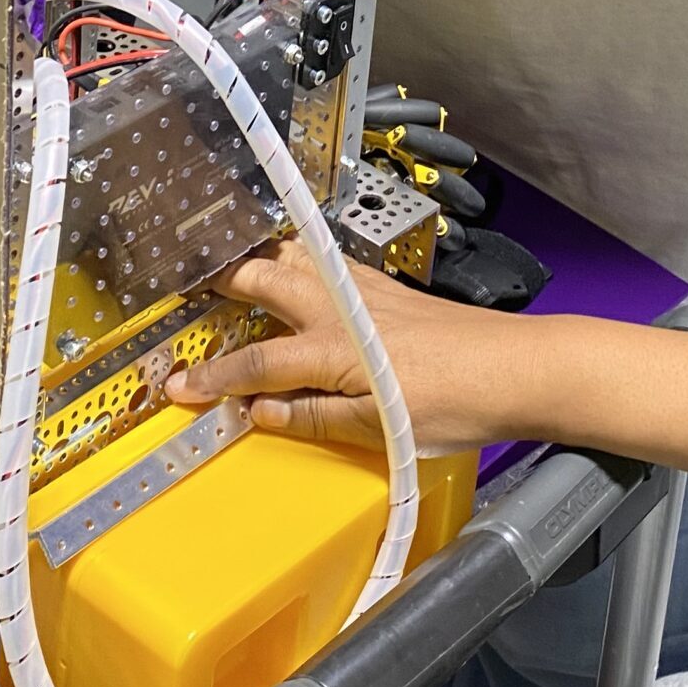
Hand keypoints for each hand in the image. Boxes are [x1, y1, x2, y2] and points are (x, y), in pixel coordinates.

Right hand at [164, 240, 536, 454]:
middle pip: (263, 280)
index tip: (177, 386)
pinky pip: (323, 260)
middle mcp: (339, 306)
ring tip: (229, 265)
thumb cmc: (452, 403)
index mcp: (332, 348)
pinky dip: (294, 258)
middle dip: (220, 282)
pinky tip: (295, 269)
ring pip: (293, 256)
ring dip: (257, 258)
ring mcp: (361, 288)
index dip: (212, 377)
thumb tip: (258, 412)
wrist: (510, 368)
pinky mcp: (382, 283)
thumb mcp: (378, 429)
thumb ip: (312, 417)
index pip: (255, 362)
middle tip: (185, 288)